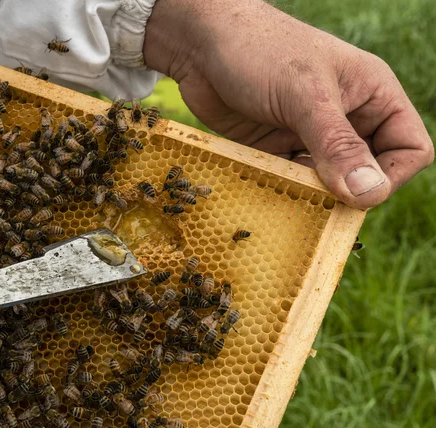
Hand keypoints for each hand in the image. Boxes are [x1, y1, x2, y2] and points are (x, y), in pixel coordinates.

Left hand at [143, 0, 432, 208]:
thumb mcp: (304, 95)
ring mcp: (308, 137)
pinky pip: (288, 183)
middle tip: (316, 201)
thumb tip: (368, 192)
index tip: (355, 193)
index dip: (389, 176)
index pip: (409, 149)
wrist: (199, 43)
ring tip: (285, 195)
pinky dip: (280, 192)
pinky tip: (263, 191)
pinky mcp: (273, 150)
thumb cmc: (259, 51)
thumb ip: (336, 143)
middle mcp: (346, 119)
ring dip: (309, 197)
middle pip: (367, 174)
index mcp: (372, 96)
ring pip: (326, 185)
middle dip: (346, 193)